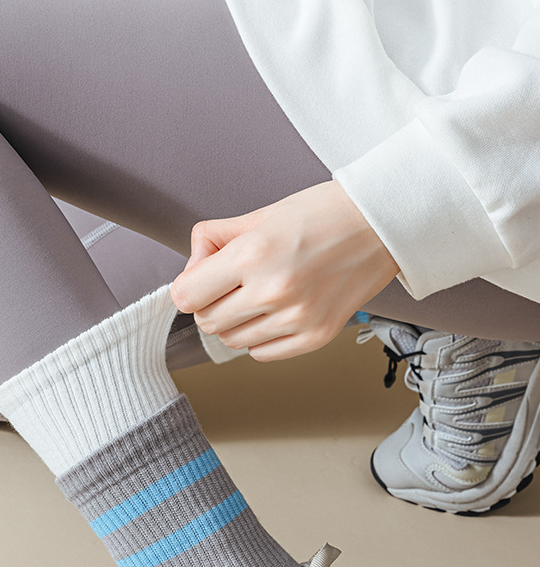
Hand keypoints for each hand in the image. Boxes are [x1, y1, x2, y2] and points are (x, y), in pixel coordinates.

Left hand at [170, 179, 399, 360]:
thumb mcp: (259, 214)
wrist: (381, 225)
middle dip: (212, 304)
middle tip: (232, 284)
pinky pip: (262, 353)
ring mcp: (296, 318)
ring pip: (232, 340)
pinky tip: (276, 312)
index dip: (189, 287)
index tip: (199, 281)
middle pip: (208, 322)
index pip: (186, 295)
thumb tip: (190, 270)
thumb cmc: (324, 213)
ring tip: (260, 294)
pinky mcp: (316, 336)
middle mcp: (272, 290)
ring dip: (237, 321)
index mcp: (253, 254)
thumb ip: (214, 241)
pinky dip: (260, 337)